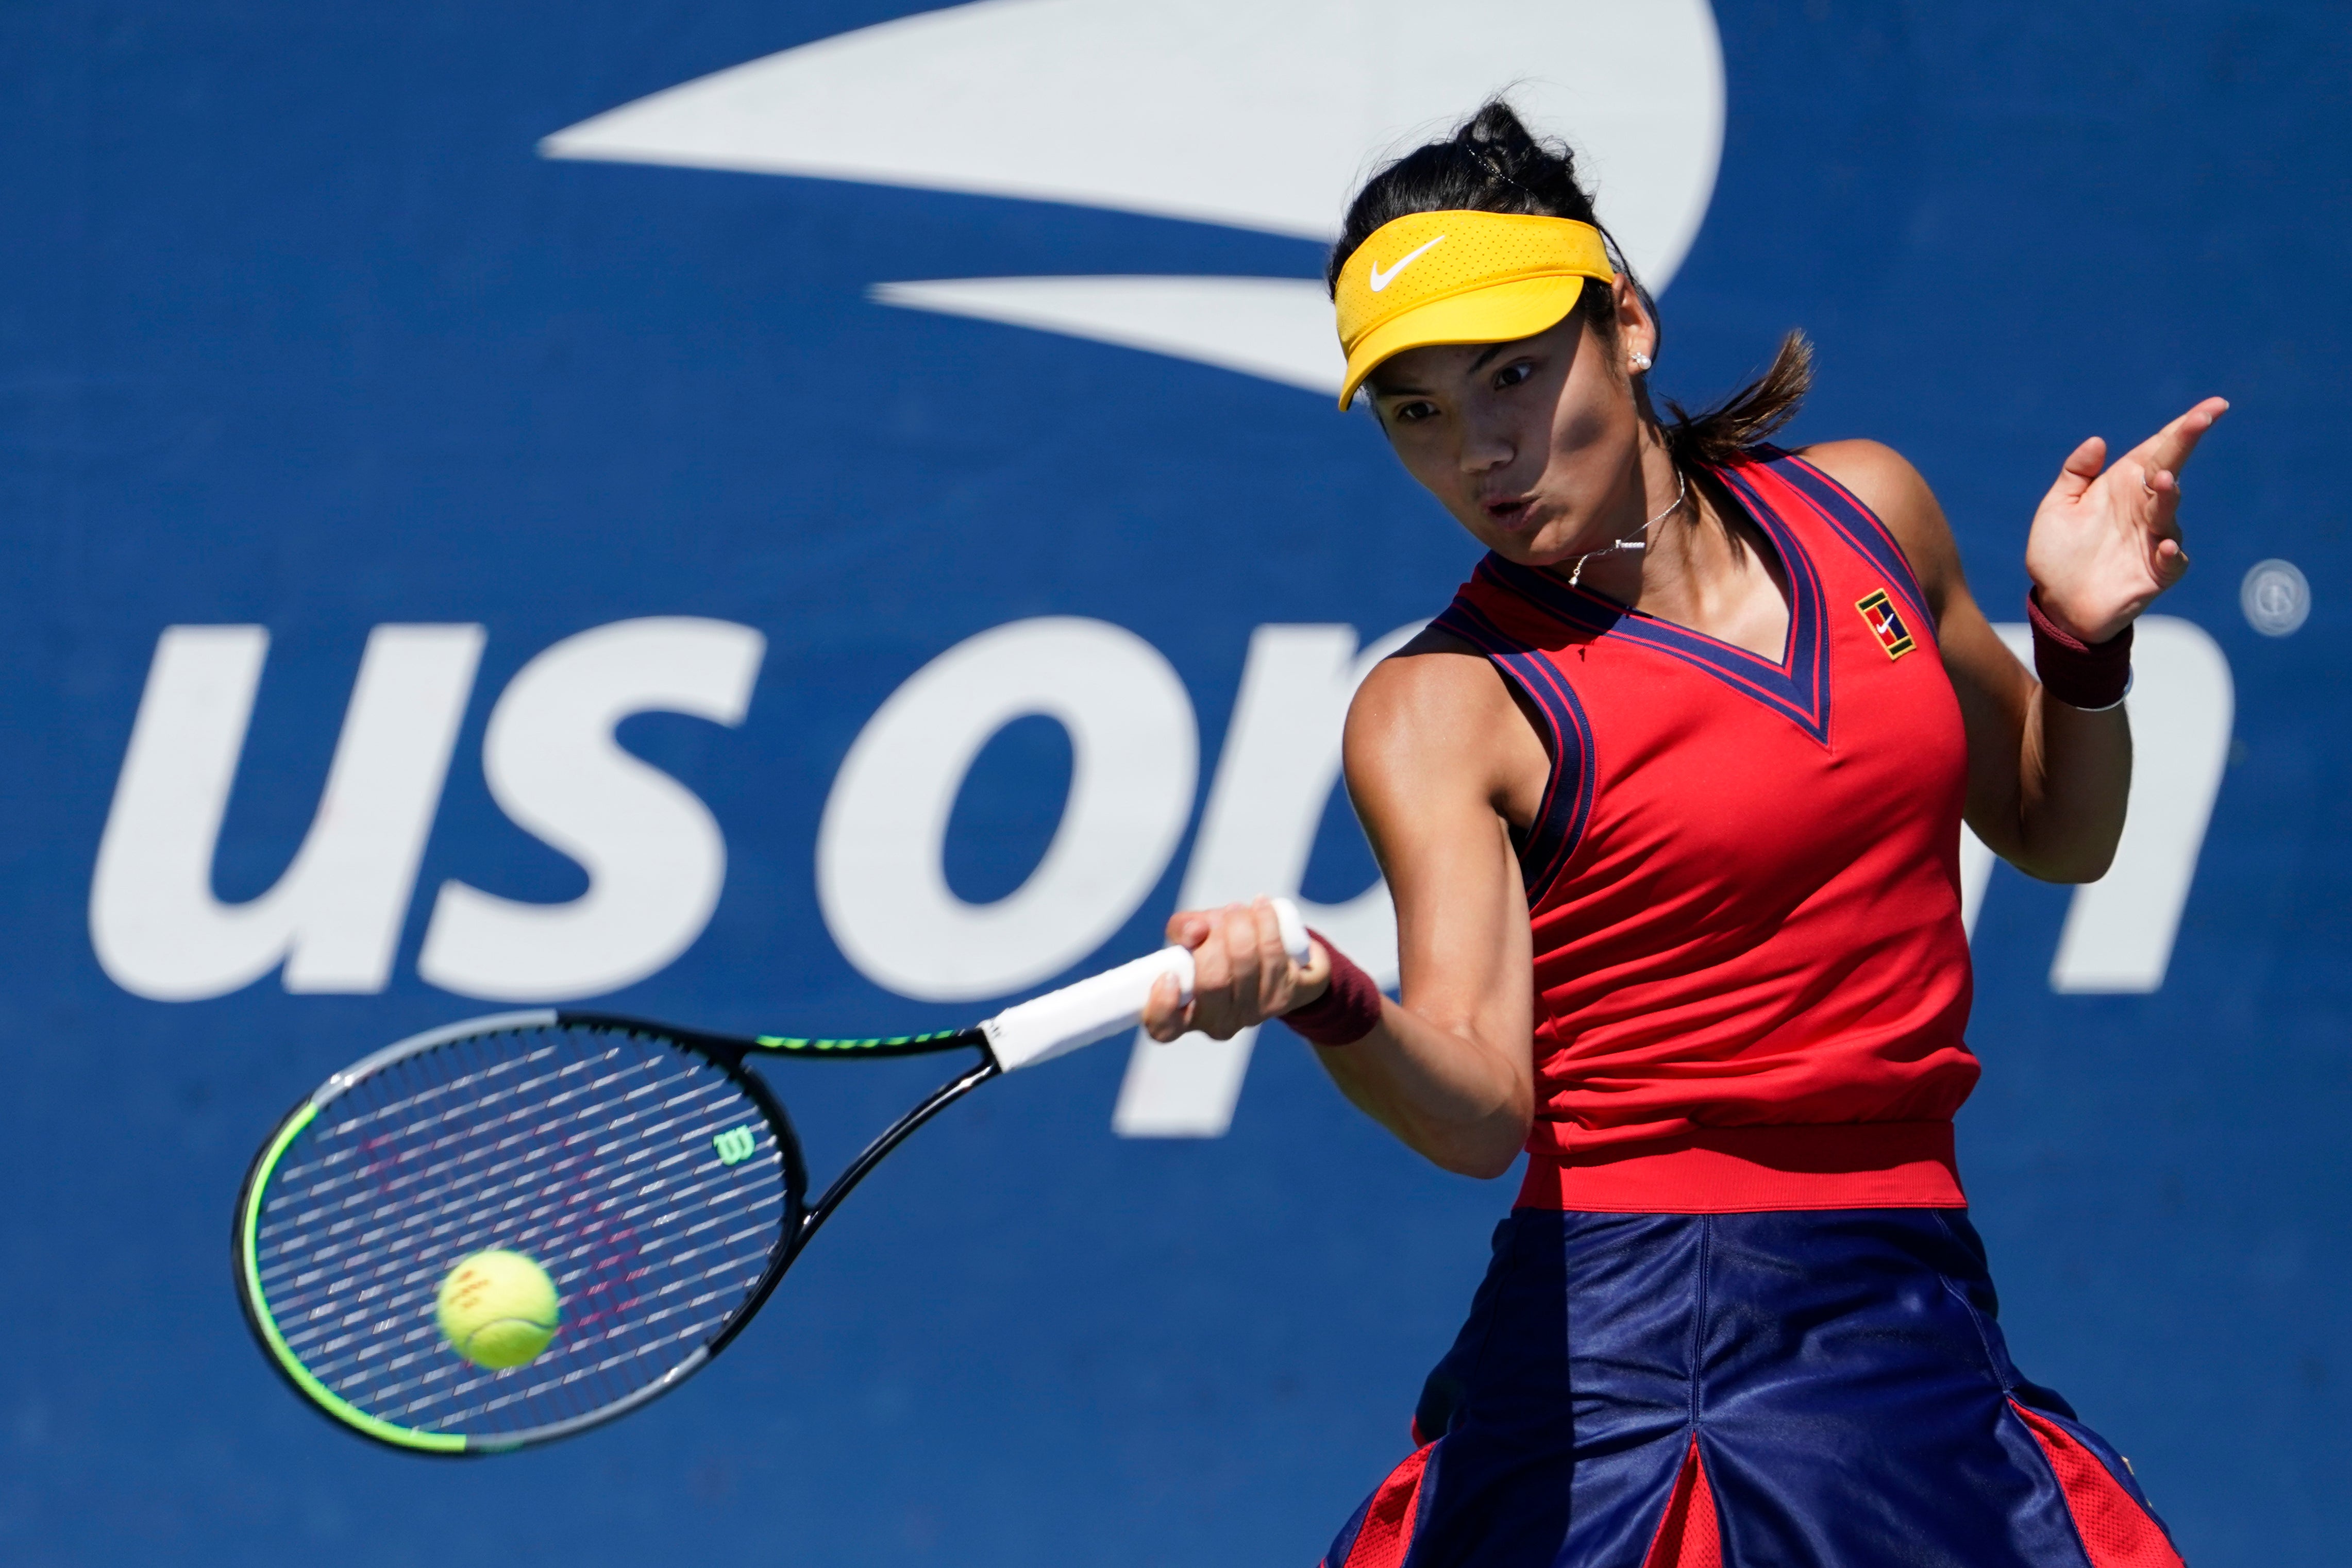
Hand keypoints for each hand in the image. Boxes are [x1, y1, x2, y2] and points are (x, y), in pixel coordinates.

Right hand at [1140, 898, 1331, 1041]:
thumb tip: (1196, 931)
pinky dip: (1267, 924)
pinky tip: (1262, 907)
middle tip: (1222, 915)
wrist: (1280, 957)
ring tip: (1240, 910)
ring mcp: (1252, 1015)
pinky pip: (1274, 955)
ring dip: (1243, 925)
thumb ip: (1183, 928)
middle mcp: (1218, 1023)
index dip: (1162, 1005)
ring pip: (1246, 965)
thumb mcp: (1194, 935)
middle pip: (1213, 982)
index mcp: (1185, 1014)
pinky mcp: (1283, 1000)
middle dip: (1217, 938)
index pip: (1164, 1028)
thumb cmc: (1222, 947)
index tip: (1169, 975)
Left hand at [2024, 397, 2227, 642]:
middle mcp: (2145, 507)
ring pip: (2169, 511)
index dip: (2183, 427)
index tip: (2213, 405)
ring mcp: (2154, 538)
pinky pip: (2172, 561)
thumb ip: (2075, 474)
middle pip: (2170, 467)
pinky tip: (2163, 547)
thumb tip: (2097, 441)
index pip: (2159, 448)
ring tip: (2163, 480)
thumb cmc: (2058, 554)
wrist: (2058, 605)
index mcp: (2123, 485)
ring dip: (2168, 495)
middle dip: (2187, 441)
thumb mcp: (2057, 508)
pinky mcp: (2157, 573)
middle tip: (2204, 417)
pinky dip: (2170, 553)